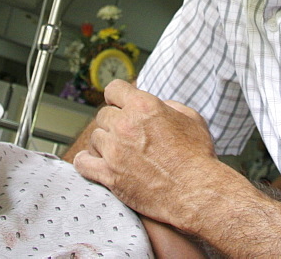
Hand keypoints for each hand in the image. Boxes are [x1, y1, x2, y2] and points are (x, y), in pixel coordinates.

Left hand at [72, 79, 228, 226]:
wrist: (195, 190)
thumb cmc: (197, 156)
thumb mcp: (191, 118)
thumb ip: (170, 105)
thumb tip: (158, 105)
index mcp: (144, 106)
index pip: (113, 89)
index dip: (116, 97)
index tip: (117, 105)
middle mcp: (125, 124)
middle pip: (103, 115)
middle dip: (113, 123)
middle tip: (125, 135)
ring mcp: (115, 150)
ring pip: (95, 138)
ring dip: (104, 144)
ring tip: (117, 153)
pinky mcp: (109, 174)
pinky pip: (83, 163)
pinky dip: (86, 162)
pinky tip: (92, 163)